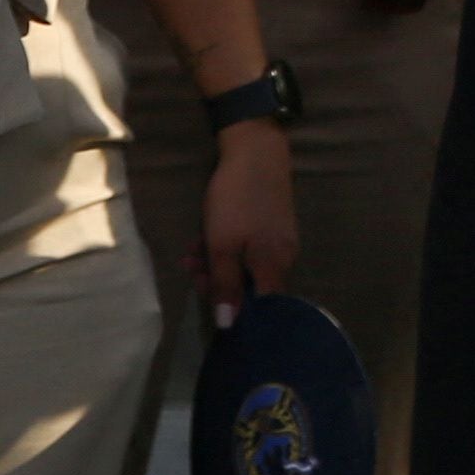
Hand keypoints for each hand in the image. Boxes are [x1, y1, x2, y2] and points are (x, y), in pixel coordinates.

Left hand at [191, 118, 299, 322]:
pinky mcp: (273, 225)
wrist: (256, 150)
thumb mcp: (223, 245)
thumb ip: (226, 285)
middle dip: (218, 283)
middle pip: (251, 288)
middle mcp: (283, 258)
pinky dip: (228, 248)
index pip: (261, 309)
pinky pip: (249, 249)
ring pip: (246, 266)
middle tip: (191, 268)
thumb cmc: (237, 200)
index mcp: (274, 267)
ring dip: (217, 264)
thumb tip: (228, 324)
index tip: (209, 302)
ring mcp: (279, 240)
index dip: (235, 313)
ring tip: (192, 251)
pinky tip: (207, 236)